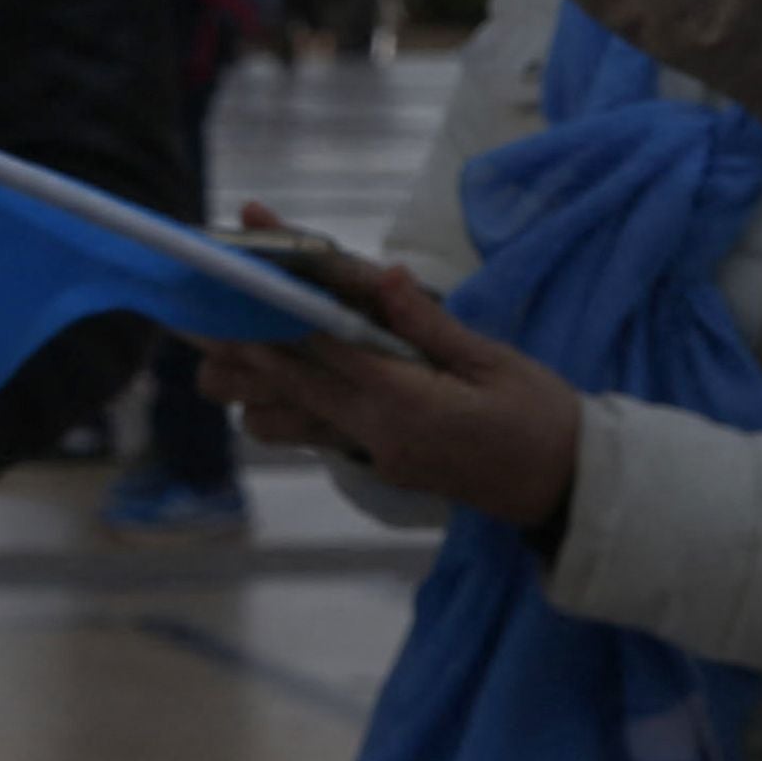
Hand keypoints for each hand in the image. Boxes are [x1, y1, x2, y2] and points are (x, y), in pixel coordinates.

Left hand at [192, 232, 581, 539]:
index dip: (279, 304)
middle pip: (289, 386)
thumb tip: (385, 272)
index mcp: (410, 406)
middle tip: (192, 314)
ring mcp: (376, 455)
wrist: (569, 490)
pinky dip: (288, 408)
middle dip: (241, 348)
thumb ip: (430, 321)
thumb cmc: (542, 416)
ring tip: (220, 345)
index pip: (326, 345)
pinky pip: (317, 434)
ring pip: (289, 424)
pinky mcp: (379, 463)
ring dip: (255, 387)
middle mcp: (380, 435)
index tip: (240, 271)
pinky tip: (272, 377)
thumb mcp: (494, 361)